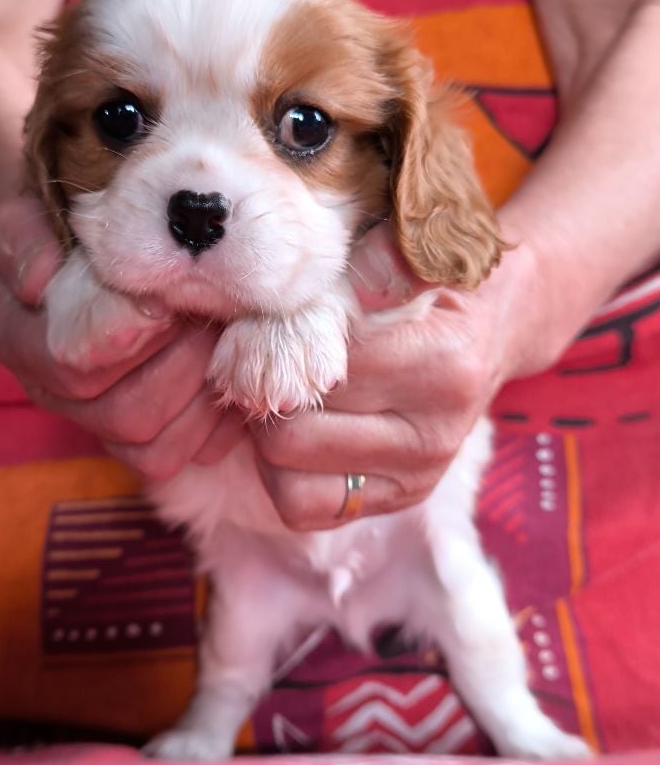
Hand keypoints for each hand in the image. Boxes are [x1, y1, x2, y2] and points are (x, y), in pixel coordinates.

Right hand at [0, 196, 243, 479]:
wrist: (104, 247)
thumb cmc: (73, 227)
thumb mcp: (38, 216)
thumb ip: (27, 238)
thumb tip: (39, 279)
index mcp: (17, 339)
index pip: (69, 362)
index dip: (126, 337)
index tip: (166, 303)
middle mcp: (52, 392)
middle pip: (120, 413)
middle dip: (180, 364)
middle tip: (213, 317)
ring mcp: (97, 422)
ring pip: (152, 444)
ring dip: (202, 394)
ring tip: (225, 342)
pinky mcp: (142, 440)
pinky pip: (180, 456)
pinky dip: (216, 424)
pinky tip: (232, 379)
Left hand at [253, 223, 536, 530]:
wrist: (500, 327)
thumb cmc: (442, 283)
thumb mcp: (419, 253)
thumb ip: (375, 261)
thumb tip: (315, 282)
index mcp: (438, 363)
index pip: (313, 371)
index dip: (273, 344)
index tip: (269, 324)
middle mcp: (432, 433)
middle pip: (292, 434)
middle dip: (264, 400)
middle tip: (264, 369)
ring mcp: (419, 477)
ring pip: (289, 482)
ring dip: (269, 444)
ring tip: (284, 403)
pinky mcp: (402, 501)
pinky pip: (305, 511)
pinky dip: (285, 478)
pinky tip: (301, 438)